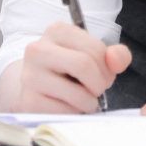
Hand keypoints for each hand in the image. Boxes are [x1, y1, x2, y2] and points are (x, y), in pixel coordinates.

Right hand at [10, 22, 131, 112]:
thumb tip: (116, 59)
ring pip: (77, 93)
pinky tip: (70, 107)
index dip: (107, 67)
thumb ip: (114, 55)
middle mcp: (38, 49)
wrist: (34, 88)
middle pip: (83, 65)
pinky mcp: (28, 101)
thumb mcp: (92, 55)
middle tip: (99, 90)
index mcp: (57, 31)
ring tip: (86, 100)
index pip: (94, 48)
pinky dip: (75, 114)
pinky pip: (65, 112)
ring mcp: (30, 76)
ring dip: (90, 102)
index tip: (104, 75)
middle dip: (100, 83)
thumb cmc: (68, 69)